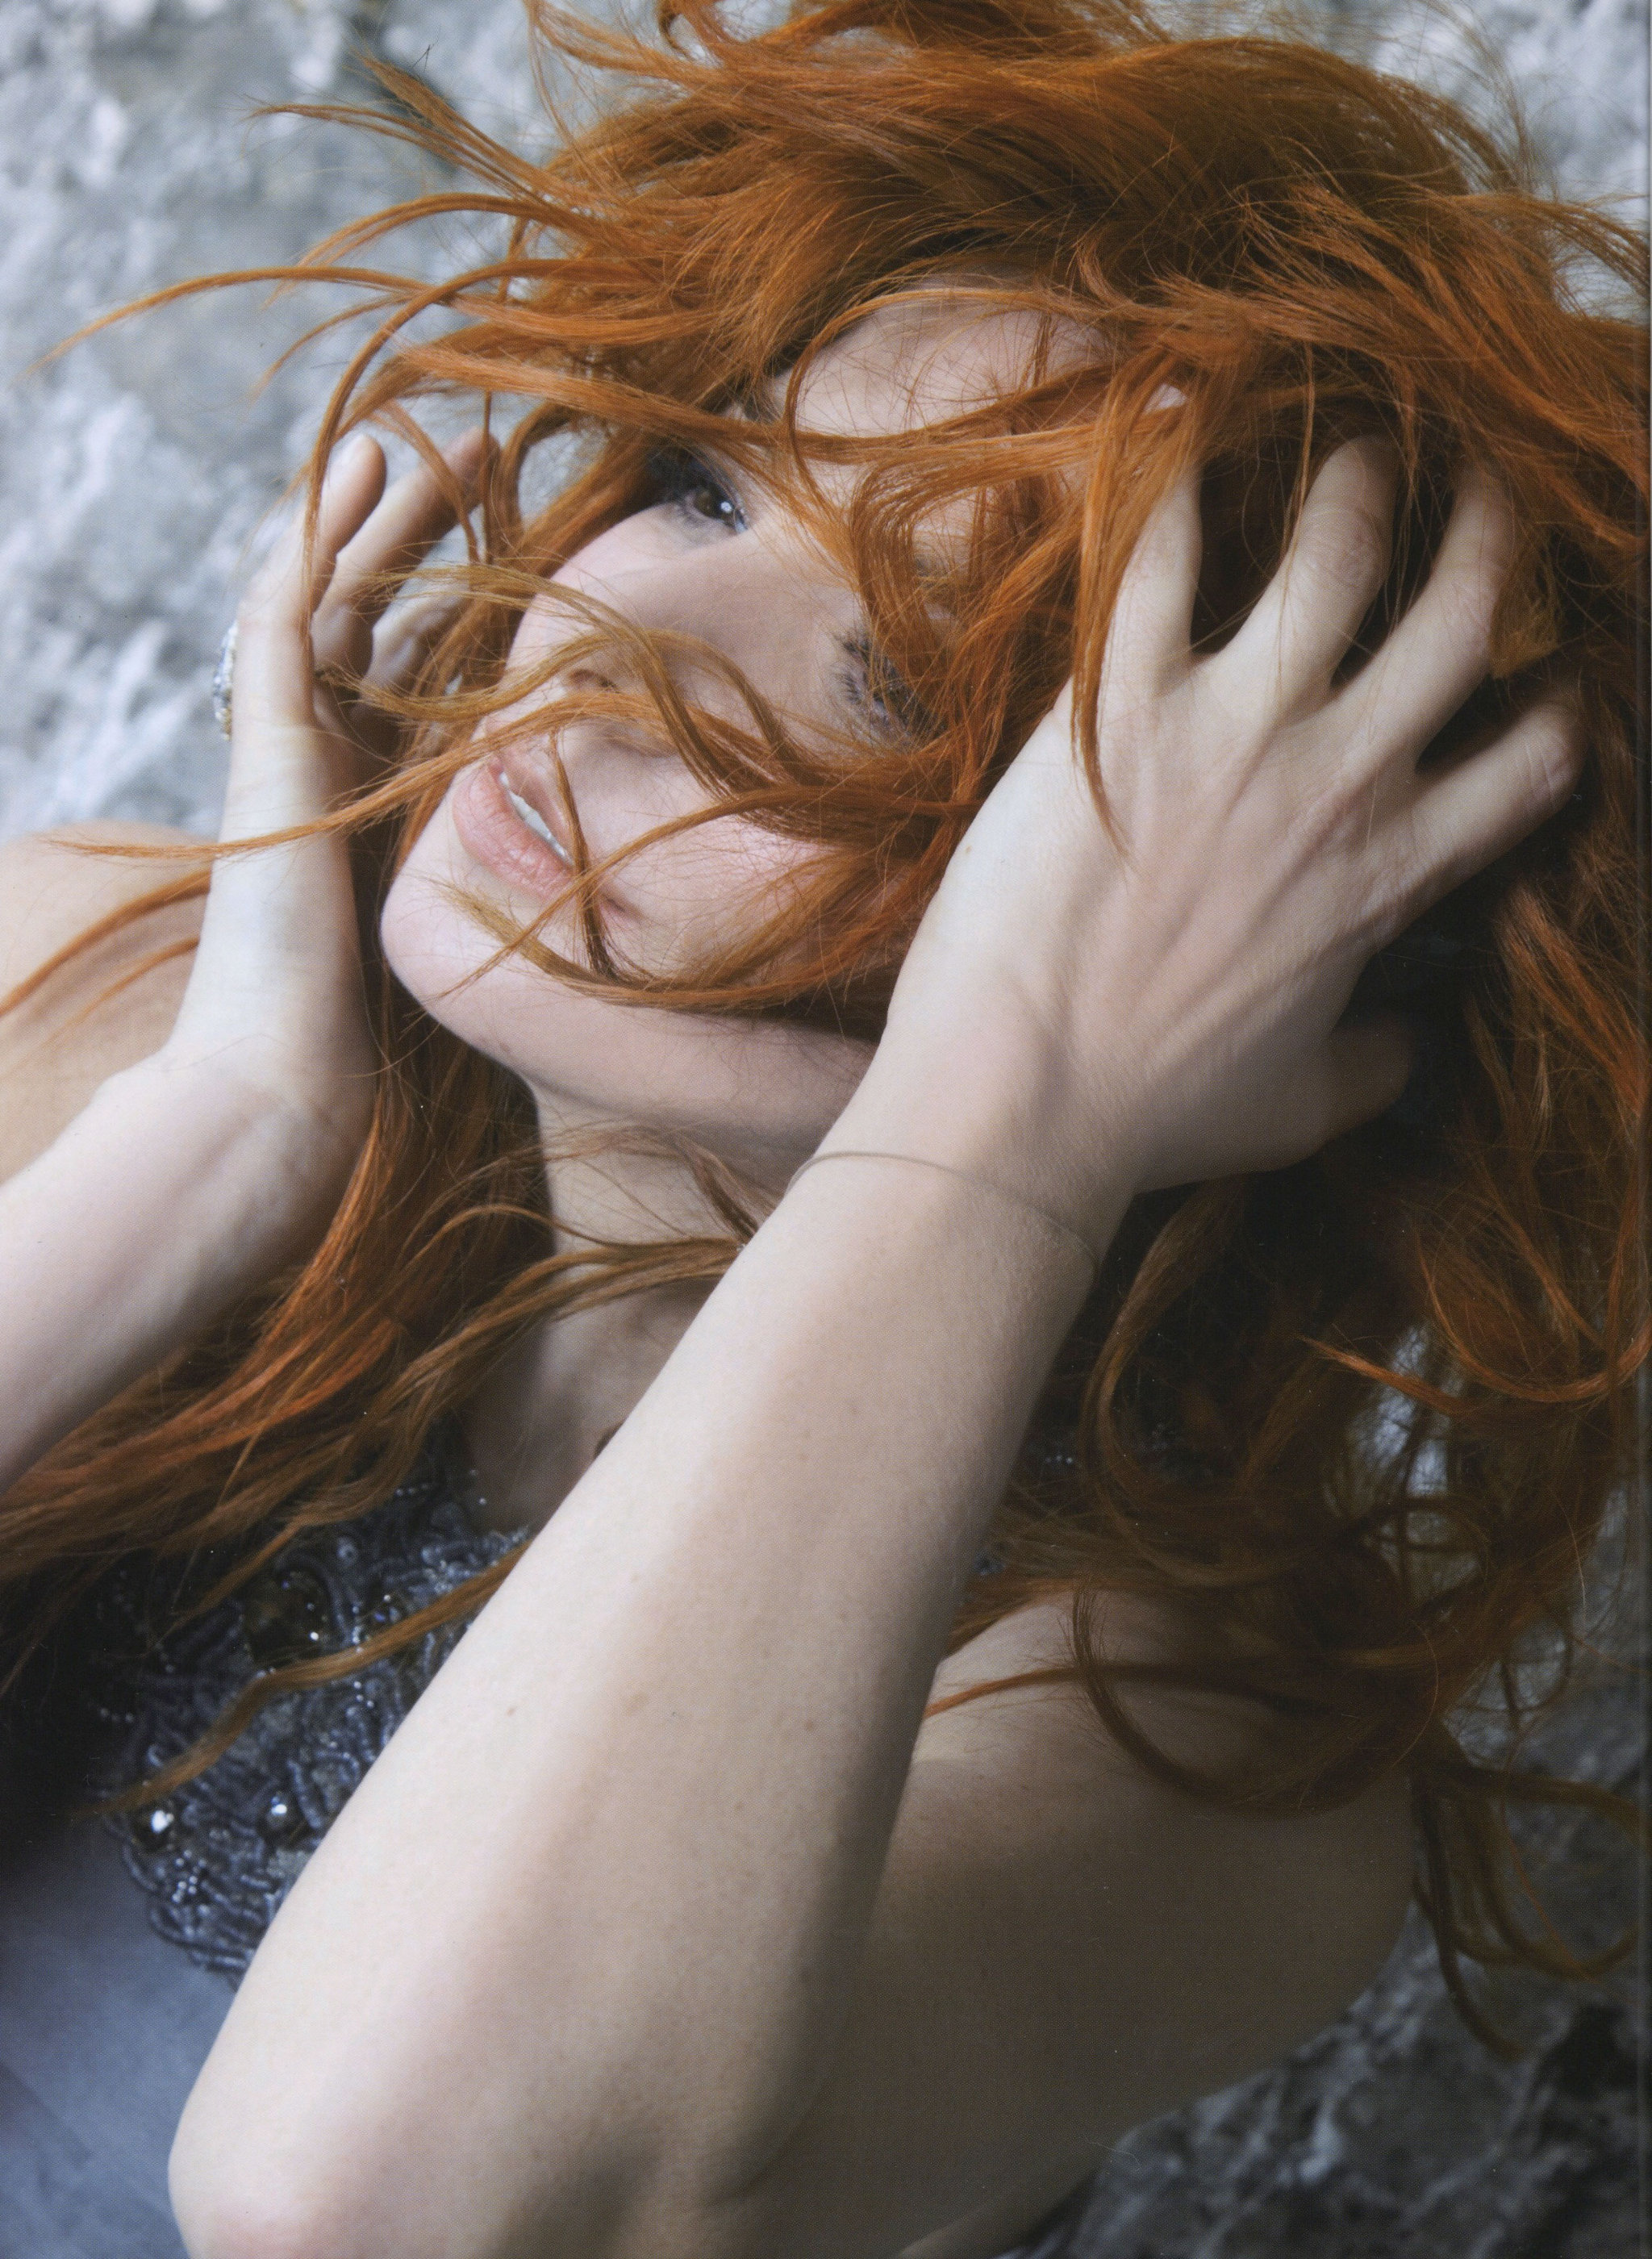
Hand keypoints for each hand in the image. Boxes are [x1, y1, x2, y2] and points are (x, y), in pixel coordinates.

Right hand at [154, 429, 482, 1219]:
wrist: (297, 1078)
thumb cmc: (394, 1044)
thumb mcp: (481, 942)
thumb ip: (526, 893)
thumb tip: (632, 893)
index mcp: (383, 797)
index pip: (421, 671)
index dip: (462, 600)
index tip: (525, 539)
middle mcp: (335, 763)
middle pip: (375, 620)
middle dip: (417, 538)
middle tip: (477, 456)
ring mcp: (293, 750)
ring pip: (327, 601)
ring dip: (364, 517)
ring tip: (404, 437)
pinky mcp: (267, 747)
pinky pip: (284, 622)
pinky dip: (309, 544)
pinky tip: (345, 478)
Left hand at [877, 440, 1581, 1222]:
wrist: (1020, 1102)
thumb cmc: (1156, 1114)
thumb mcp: (1307, 1104)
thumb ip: (1381, 1061)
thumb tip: (1416, 1047)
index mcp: (1391, 874)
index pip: (1533, 758)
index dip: (1550, 708)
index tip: (1532, 682)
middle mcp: (1337, 779)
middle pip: (1464, 614)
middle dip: (1488, 536)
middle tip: (1474, 493)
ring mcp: (1230, 729)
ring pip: (1341, 551)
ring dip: (1360, 483)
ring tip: (1351, 452)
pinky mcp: (1115, 702)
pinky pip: (1157, 551)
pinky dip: (1171, 470)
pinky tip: (1179, 412)